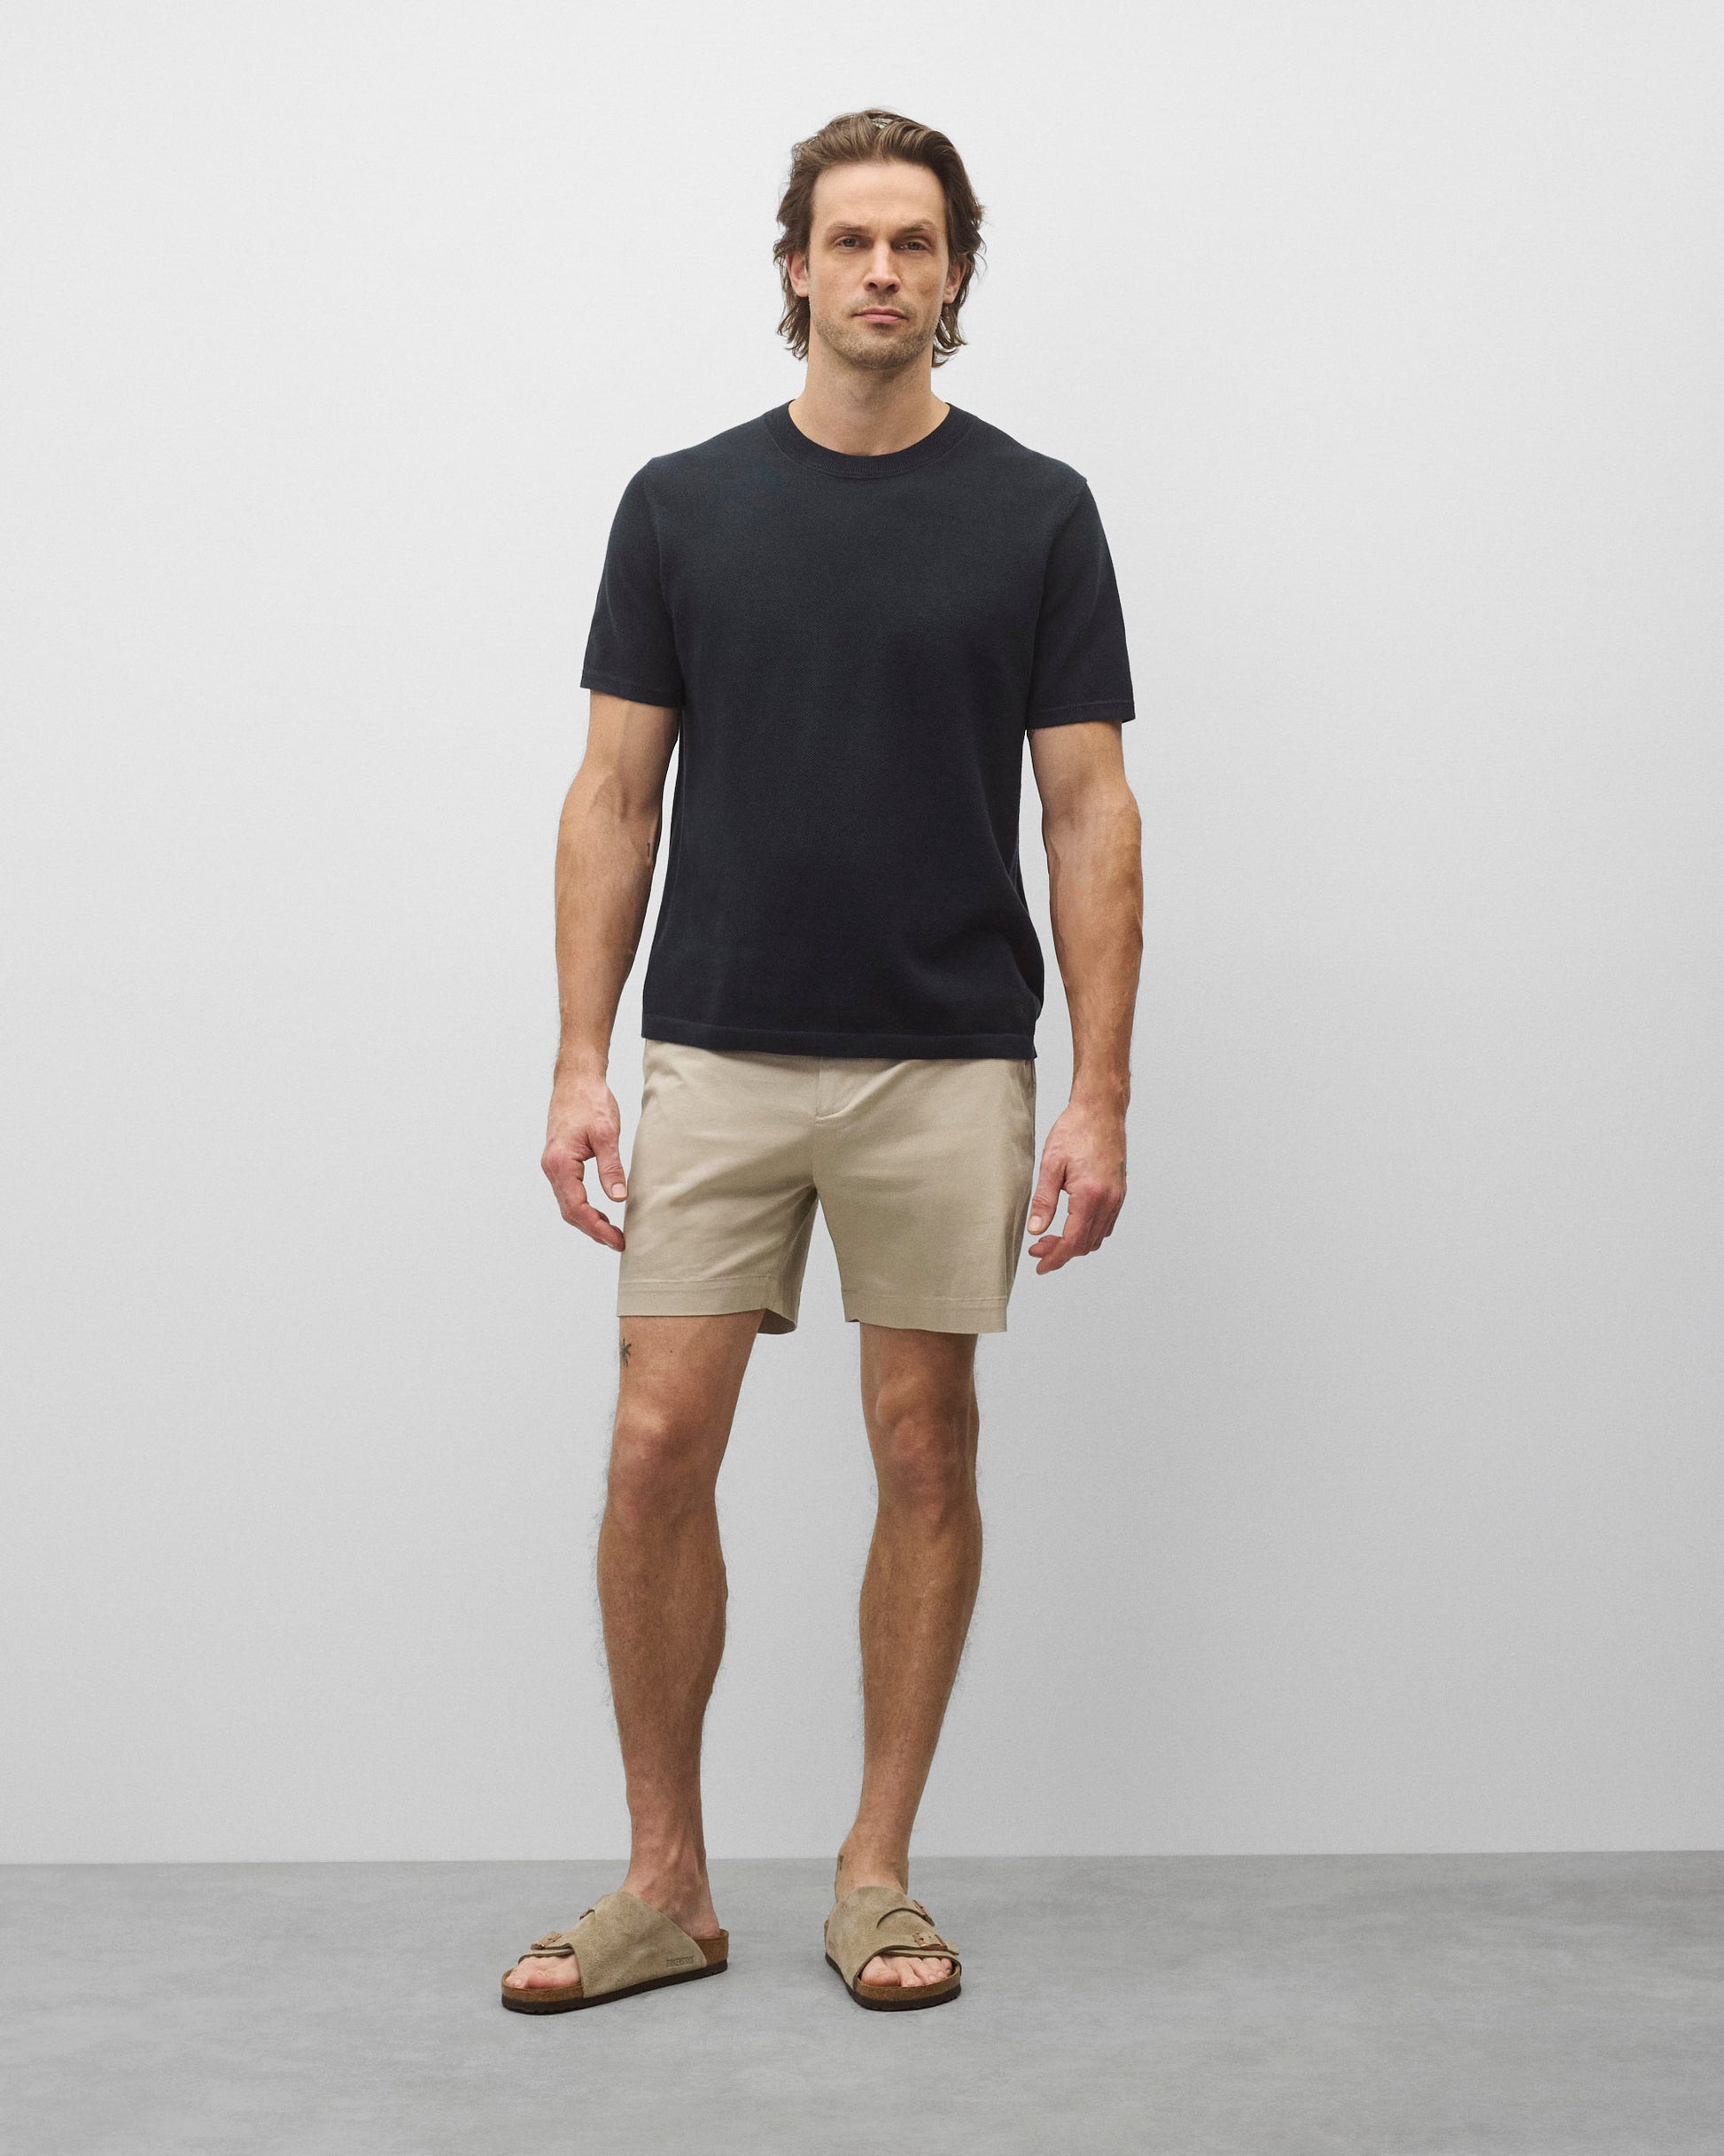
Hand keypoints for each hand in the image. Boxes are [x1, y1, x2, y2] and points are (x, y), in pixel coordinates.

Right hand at [542, 1072, 628, 1249]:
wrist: (576, 1080)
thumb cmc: (590, 1101)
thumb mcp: (607, 1134)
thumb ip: (611, 1168)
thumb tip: (618, 1198)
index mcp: (561, 1163)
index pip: (577, 1208)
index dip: (597, 1228)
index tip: (617, 1240)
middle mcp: (551, 1168)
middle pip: (569, 1212)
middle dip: (593, 1230)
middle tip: (618, 1242)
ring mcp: (553, 1165)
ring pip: (567, 1204)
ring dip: (588, 1221)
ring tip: (612, 1233)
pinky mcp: (559, 1162)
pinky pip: (568, 1193)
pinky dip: (583, 1207)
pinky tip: (600, 1212)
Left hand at [1025, 1097, 1125, 1272]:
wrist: (1101, 1110)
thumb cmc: (1075, 1131)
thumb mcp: (1051, 1165)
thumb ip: (1044, 1200)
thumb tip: (1036, 1230)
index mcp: (1091, 1195)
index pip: (1073, 1241)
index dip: (1054, 1257)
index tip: (1039, 1264)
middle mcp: (1109, 1200)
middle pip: (1086, 1244)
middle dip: (1061, 1252)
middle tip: (1038, 1249)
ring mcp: (1117, 1197)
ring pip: (1098, 1237)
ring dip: (1075, 1244)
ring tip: (1051, 1239)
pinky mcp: (1119, 1192)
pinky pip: (1106, 1224)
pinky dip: (1088, 1232)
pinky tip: (1071, 1225)